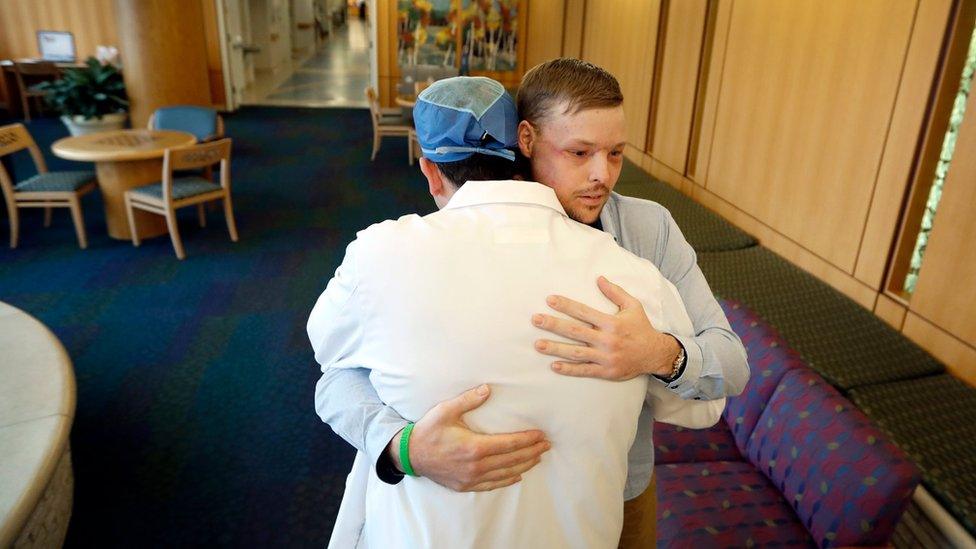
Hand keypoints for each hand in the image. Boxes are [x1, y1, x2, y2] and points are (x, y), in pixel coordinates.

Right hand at [387, 384, 549, 491]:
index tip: (541, 435)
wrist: (410, 455)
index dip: (527, 440)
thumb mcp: (446, 410)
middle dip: (532, 452)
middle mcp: (476, 465)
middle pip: (512, 459)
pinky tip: (517, 475)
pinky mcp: (466, 485)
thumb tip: (488, 389)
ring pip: (505, 473)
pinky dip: (507, 480)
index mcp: (474, 447)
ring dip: (524, 465)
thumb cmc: (428, 430)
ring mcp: (471, 478)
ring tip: (538, 458)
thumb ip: (468, 400)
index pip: (509, 444)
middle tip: (547, 445)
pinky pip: (492, 484)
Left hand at [532, 276, 679, 379]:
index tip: (550, 300)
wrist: (655, 354)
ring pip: (576, 352)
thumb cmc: (641, 328)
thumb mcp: (633, 306)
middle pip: (575, 331)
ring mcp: (606, 357)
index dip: (566, 305)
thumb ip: (616, 292)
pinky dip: (569, 369)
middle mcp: (607, 340)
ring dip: (555, 348)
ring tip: (538, 344)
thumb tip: (599, 278)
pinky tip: (554, 365)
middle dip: (553, 324)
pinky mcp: (606, 371)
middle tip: (536, 319)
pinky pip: (584, 370)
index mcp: (612, 323)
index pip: (584, 312)